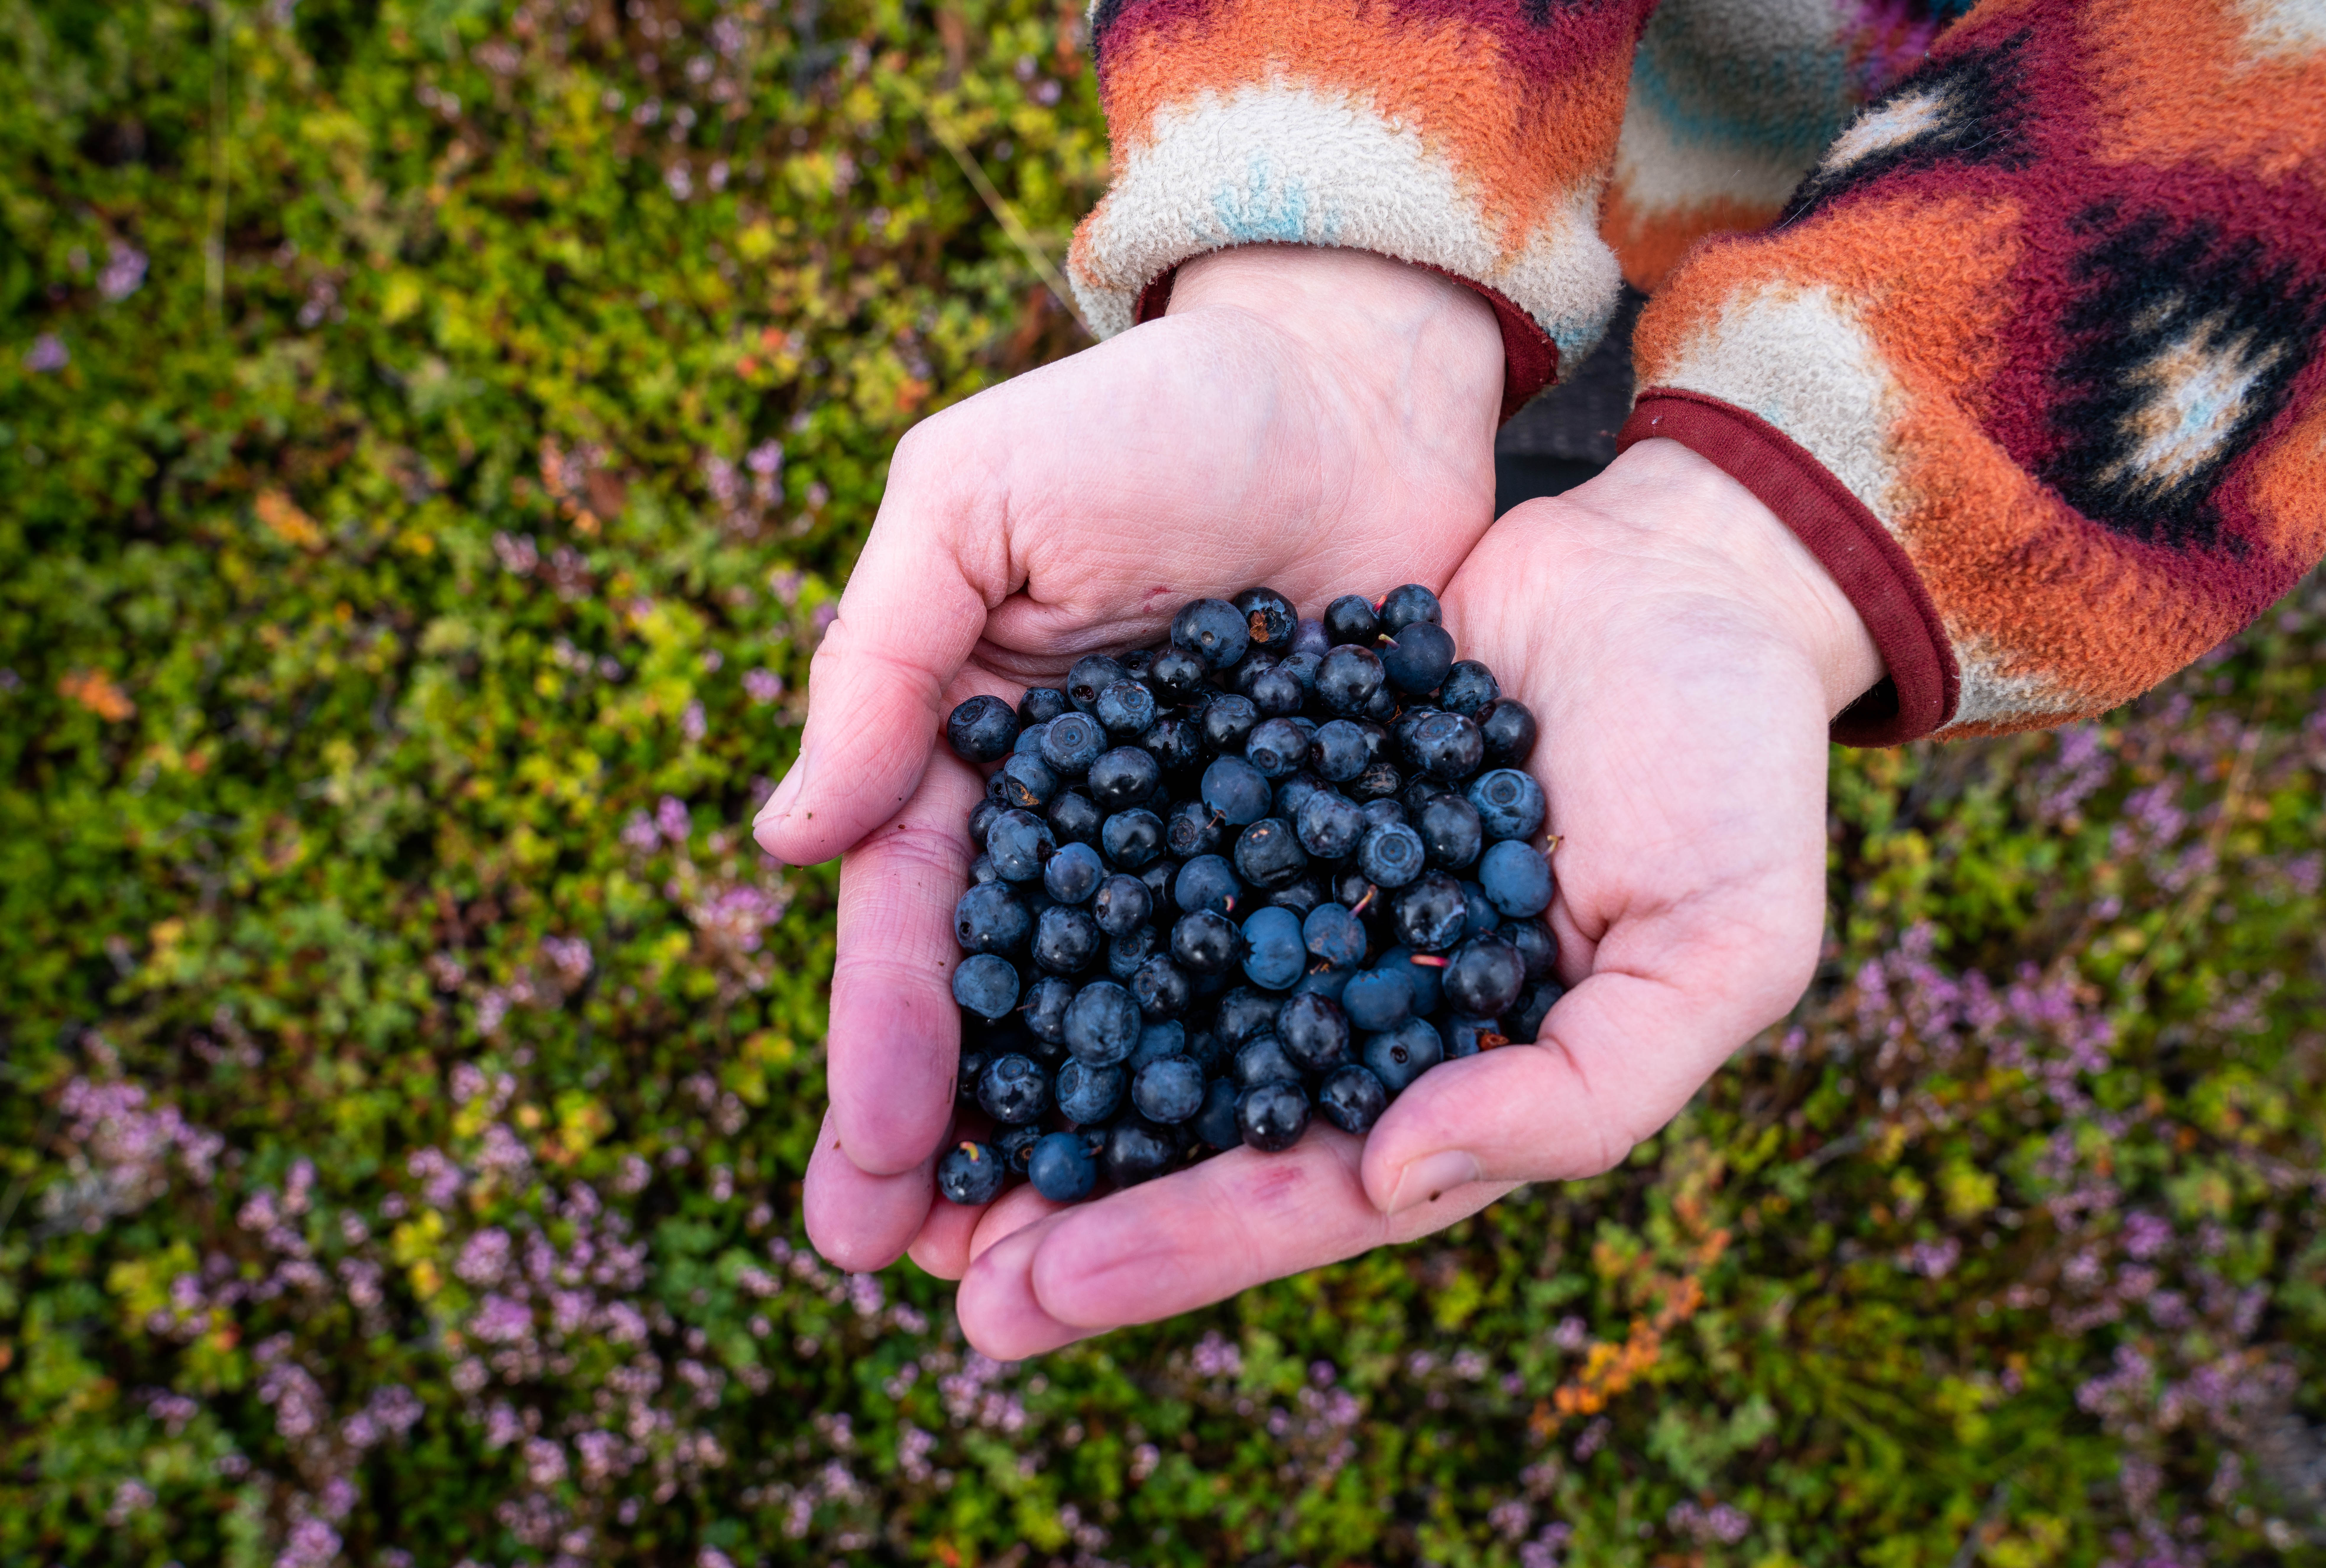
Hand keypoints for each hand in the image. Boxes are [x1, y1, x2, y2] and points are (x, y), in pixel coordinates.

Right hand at [752, 247, 1505, 1276]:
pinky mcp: (1327, 856)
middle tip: (940, 1286)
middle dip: (973, 1149)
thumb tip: (787, 844)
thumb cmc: (1145, 418)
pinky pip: (1283, 987)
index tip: (863, 1182)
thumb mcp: (970, 502)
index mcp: (980, 763)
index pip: (916, 931)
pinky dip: (1253, 1084)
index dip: (888, 1054)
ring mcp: (1206, 856)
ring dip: (1099, 1158)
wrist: (1347, 382)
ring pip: (1140, 1032)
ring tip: (1053, 1287)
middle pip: (1019, 1014)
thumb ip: (879, 666)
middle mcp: (1082, 831)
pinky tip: (1235, 1183)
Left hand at [943, 437, 1887, 1357]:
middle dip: (1068, 1202)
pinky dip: (1054, 922)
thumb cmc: (1736, 771)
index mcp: (1463, 1077)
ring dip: (1031, 1083)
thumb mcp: (1720, 948)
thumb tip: (1392, 1176)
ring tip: (901, 1147)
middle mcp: (1365, 1011)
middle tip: (921, 1270)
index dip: (1175, 1246)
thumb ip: (1579, 1089)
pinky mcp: (1263, 797)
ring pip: (1150, 1016)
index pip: (1306, 1193)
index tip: (1032, 1293)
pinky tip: (953, 960)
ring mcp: (1307, 907)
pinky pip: (1146, 870)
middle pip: (1199, 1128)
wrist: (1685, 580)